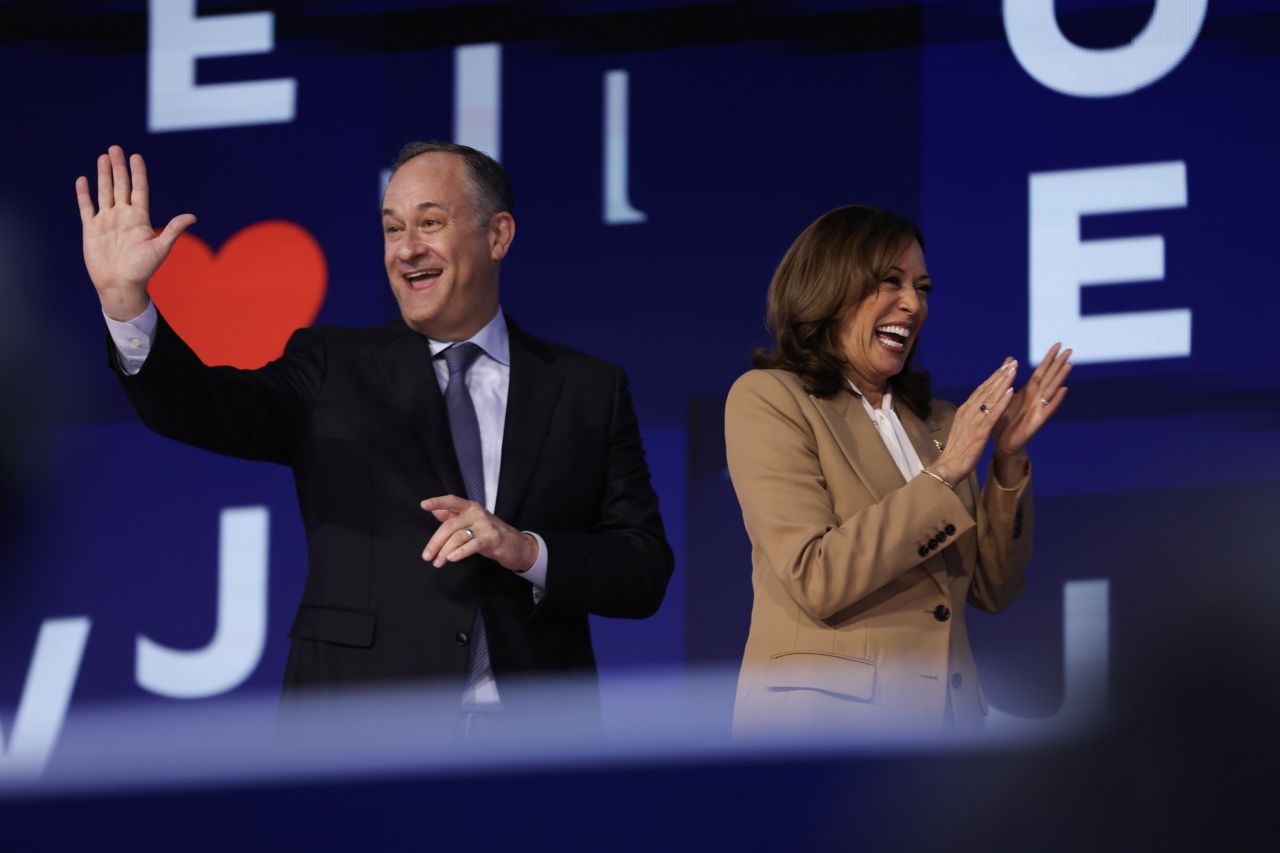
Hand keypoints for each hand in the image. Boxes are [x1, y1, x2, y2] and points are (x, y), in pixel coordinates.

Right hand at [76, 145, 195, 320]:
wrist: (120, 285)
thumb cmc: (143, 270)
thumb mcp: (160, 248)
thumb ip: (172, 230)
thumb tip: (192, 216)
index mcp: (140, 218)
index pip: (139, 189)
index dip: (137, 173)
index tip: (136, 156)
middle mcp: (123, 216)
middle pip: (120, 186)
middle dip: (118, 167)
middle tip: (115, 148)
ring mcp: (107, 221)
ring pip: (104, 192)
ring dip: (103, 175)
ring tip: (103, 157)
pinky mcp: (91, 229)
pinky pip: (86, 207)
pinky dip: (84, 194)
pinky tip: (83, 179)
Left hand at [420, 495, 538, 571]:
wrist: (516, 545)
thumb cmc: (490, 534)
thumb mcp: (472, 523)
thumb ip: (454, 516)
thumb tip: (435, 512)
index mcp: (470, 507)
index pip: (452, 501)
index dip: (437, 502)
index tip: (424, 505)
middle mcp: (477, 513)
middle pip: (450, 525)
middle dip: (435, 542)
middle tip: (427, 556)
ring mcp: (485, 525)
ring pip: (458, 537)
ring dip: (444, 551)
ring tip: (437, 562)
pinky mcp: (492, 538)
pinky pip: (473, 545)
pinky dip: (460, 552)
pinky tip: (452, 558)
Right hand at [931, 358, 1018, 485]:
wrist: (948, 466)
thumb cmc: (957, 451)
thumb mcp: (963, 429)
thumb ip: (971, 417)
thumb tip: (978, 409)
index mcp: (964, 411)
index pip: (980, 390)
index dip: (993, 377)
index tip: (1004, 367)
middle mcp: (968, 411)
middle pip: (986, 389)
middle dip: (1000, 374)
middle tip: (1012, 362)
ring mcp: (974, 420)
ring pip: (991, 397)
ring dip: (1003, 382)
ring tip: (1014, 370)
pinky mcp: (980, 431)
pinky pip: (994, 413)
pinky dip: (1003, 401)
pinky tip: (1011, 391)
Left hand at [993, 342, 1071, 458]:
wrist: (1003, 443)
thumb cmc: (1005, 419)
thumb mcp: (1005, 395)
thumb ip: (1010, 377)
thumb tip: (1011, 359)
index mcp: (1028, 391)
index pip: (1041, 371)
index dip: (1049, 358)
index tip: (1058, 344)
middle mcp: (1036, 398)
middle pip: (1050, 377)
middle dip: (1058, 363)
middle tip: (1070, 349)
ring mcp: (1039, 409)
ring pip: (1051, 390)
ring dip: (1060, 378)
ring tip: (1069, 365)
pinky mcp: (1037, 422)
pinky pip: (1048, 409)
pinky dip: (1056, 400)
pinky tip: (1064, 391)